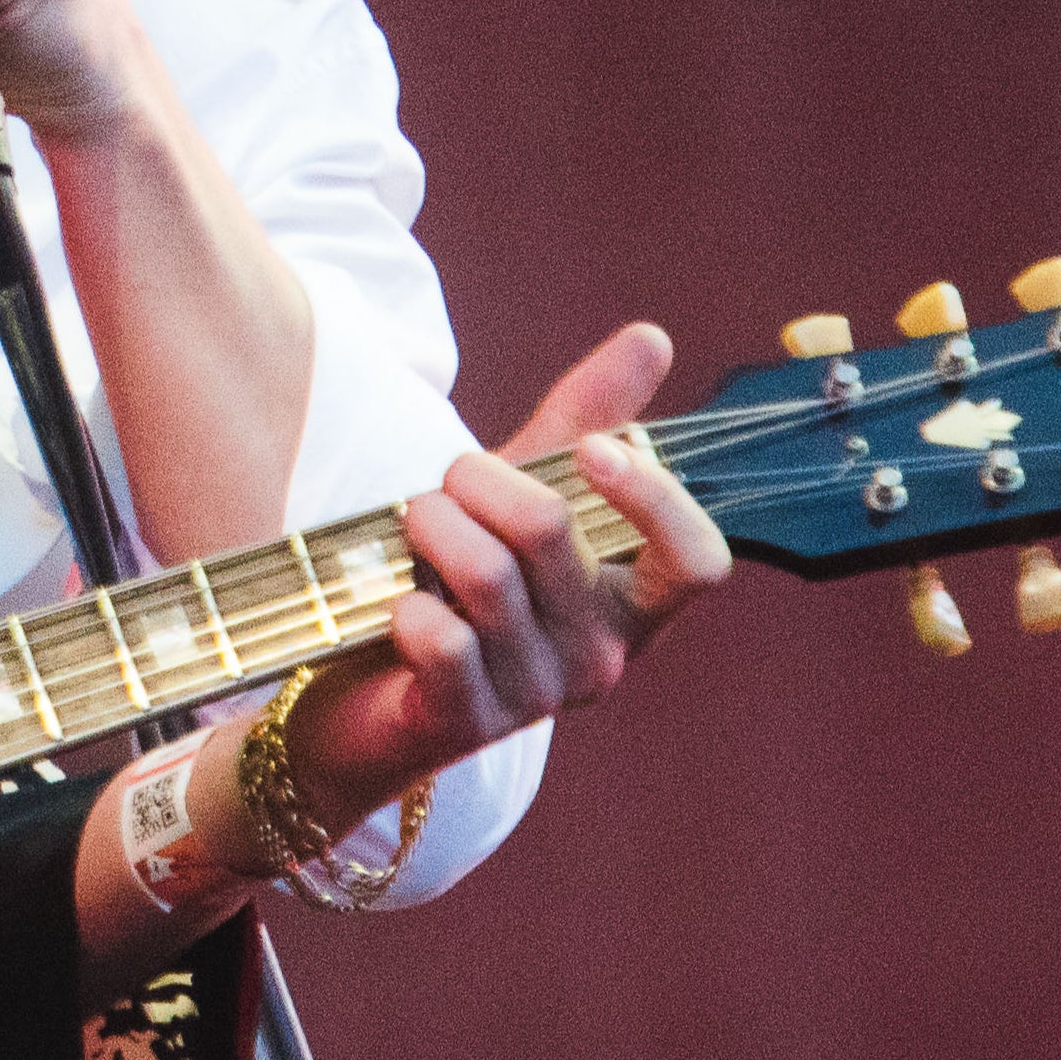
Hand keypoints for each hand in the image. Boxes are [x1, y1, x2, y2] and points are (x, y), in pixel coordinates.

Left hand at [287, 321, 732, 825]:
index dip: (654, 496)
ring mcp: (537, 695)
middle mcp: (600, 655)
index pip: (698, 560)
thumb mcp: (520, 496)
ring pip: (488, 574)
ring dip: (430, 526)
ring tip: (411, 527)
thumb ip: (586, 422)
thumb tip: (652, 337)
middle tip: (443, 483)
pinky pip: (442, 642)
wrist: (362, 697)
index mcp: (632, 603)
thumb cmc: (454, 586)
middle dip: (479, 479)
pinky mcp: (465, 722)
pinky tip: (397, 606)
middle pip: (553, 531)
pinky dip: (406, 606)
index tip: (591, 449)